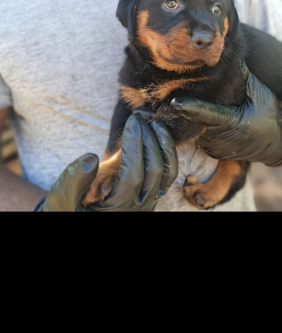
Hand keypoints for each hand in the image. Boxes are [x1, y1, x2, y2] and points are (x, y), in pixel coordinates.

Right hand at [34, 111, 177, 211]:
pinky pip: (168, 173)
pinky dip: (167, 151)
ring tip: (154, 121)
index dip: (134, 146)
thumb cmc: (67, 209)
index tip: (132, 121)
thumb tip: (91, 158)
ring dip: (164, 144)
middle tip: (140, 115)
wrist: (74, 218)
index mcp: (118, 209)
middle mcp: (138, 208)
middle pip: (154, 171)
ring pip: (168, 172)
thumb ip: (73, 182)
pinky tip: (157, 133)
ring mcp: (148, 201)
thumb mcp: (62, 200)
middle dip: (149, 139)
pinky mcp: (151, 194)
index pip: (132, 175)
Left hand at [171, 62, 281, 166]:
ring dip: (190, 117)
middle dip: (186, 107)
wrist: (278, 144)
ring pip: (194, 129)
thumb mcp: (259, 93)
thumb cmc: (270, 114)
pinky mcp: (211, 152)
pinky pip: (198, 136)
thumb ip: (242, 77)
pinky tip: (197, 113)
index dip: (191, 108)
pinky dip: (197, 125)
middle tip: (176, 90)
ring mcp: (214, 147)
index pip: (207, 114)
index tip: (175, 102)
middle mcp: (220, 138)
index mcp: (232, 123)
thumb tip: (228, 56)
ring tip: (188, 100)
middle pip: (194, 120)